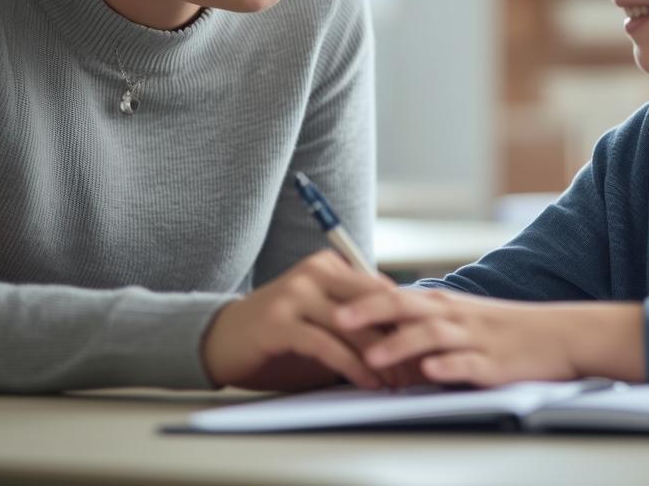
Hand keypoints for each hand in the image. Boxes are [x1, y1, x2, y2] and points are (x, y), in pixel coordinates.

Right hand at [201, 250, 408, 391]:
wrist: (221, 339)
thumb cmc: (280, 334)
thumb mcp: (323, 321)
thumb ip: (357, 324)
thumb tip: (407, 345)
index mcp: (329, 265)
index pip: (380, 290)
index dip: (407, 320)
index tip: (427, 348)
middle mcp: (313, 272)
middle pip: (372, 303)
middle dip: (400, 338)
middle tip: (420, 368)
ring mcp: (295, 294)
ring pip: (352, 325)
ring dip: (380, 358)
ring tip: (397, 382)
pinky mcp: (279, 322)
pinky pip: (326, 344)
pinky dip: (352, 366)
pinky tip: (367, 382)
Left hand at [335, 290, 646, 387]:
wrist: (560, 335)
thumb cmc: (506, 330)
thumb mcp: (461, 320)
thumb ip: (422, 324)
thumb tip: (380, 331)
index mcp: (443, 304)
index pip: (394, 294)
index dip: (359, 297)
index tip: (325, 298)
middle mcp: (455, 316)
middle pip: (406, 307)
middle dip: (369, 313)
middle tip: (334, 319)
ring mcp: (475, 339)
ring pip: (432, 337)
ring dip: (401, 344)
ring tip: (373, 355)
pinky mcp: (494, 364)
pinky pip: (468, 365)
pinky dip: (448, 367)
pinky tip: (430, 372)